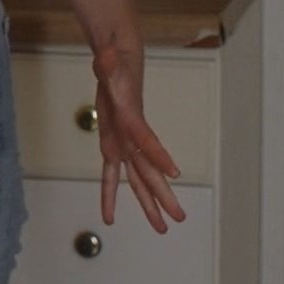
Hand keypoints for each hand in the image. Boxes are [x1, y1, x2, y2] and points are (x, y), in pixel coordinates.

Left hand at [92, 47, 185, 232]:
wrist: (118, 60)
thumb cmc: (115, 59)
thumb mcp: (109, 57)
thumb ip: (107, 60)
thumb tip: (105, 55)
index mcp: (130, 116)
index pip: (144, 137)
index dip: (157, 153)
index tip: (174, 172)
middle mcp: (130, 134)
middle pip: (148, 168)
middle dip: (162, 193)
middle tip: (178, 217)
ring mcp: (123, 142)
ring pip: (137, 179)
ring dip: (148, 203)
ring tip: (162, 227)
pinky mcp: (112, 144)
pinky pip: (110, 174)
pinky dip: (109, 194)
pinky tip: (109, 216)